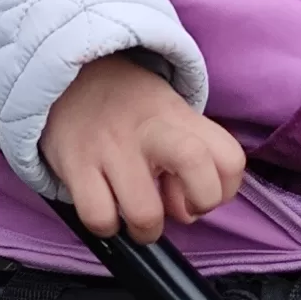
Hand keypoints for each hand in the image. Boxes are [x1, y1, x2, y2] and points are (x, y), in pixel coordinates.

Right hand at [40, 53, 245, 243]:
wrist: (69, 69)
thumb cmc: (128, 104)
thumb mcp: (168, 110)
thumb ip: (190, 154)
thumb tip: (186, 210)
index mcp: (178, 115)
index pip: (231, 158)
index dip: (226, 189)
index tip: (202, 187)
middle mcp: (148, 129)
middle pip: (195, 164)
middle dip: (198, 203)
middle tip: (176, 205)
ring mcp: (111, 147)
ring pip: (145, 213)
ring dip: (146, 229)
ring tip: (135, 211)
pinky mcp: (75, 164)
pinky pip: (99, 218)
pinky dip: (106, 225)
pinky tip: (106, 206)